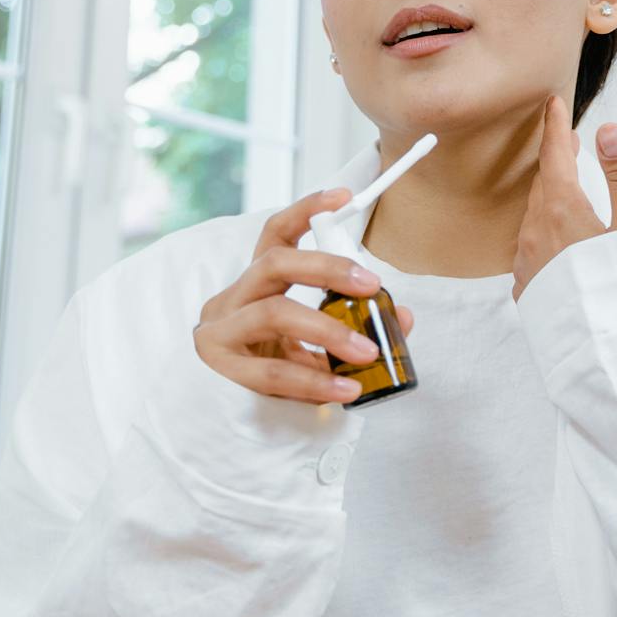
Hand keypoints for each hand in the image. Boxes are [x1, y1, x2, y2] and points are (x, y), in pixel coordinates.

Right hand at [193, 186, 416, 404]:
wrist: (213, 419)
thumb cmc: (267, 373)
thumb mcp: (310, 346)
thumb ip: (350, 329)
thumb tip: (403, 318)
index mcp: (253, 287)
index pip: (274, 235)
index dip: (305, 210)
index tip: (343, 196)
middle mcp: (231, 301)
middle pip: (274, 263)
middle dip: (326, 267)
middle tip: (372, 283)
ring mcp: (221, 334)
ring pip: (274, 313)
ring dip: (327, 329)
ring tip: (368, 352)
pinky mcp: (223, 371)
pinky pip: (273, 373)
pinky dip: (315, 382)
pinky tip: (346, 391)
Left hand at [510, 93, 616, 300]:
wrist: (614, 365)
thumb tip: (610, 129)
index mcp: (562, 214)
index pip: (553, 158)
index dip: (554, 128)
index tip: (552, 105)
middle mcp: (535, 237)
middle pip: (542, 186)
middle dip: (553, 160)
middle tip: (564, 141)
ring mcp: (529, 268)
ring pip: (533, 218)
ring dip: (547, 195)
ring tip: (563, 184)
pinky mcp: (532, 295)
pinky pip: (530, 250)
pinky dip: (543, 231)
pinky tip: (555, 238)